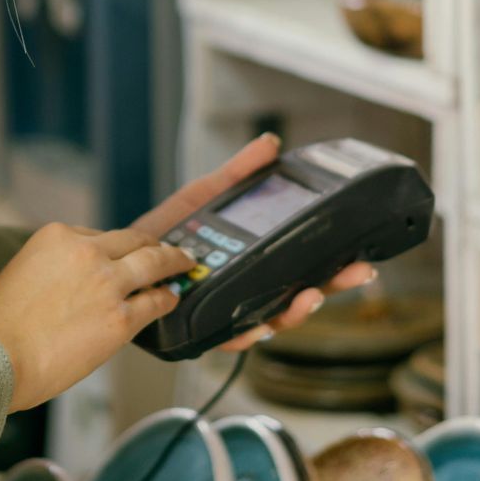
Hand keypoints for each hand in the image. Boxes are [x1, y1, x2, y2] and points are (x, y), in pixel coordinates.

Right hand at [0, 224, 193, 412]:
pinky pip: (156, 302)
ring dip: (174, 262)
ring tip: (185, 264)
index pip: (99, 236)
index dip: (116, 248)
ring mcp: (107, 283)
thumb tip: (80, 286)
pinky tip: (172, 299)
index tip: (125, 254)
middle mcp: (86, 251)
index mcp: (57, 236)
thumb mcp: (23, 272)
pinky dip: (167, 298)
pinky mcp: (120, 318)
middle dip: (154, 244)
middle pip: (134, 241)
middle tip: (169, 250)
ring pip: (154, 263)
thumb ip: (55, 269)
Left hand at [131, 134, 378, 353]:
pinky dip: (248, 333)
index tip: (358, 257)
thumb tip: (270, 143)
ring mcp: (228, 311)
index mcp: (256, 260)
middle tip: (356, 273)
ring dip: (296, 311)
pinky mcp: (203, 329)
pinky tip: (261, 326)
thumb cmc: (164, 234)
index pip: (304, 266)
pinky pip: (230, 337)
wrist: (121, 259)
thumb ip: (238, 172)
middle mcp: (248, 290)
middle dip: (332, 286)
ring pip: (273, 318)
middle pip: (300, 294)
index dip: (334, 265)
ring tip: (310, 295)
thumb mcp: (204, 196)